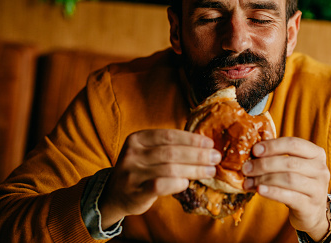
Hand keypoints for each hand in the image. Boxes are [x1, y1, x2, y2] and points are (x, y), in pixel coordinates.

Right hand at [98, 129, 220, 228]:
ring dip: (194, 169)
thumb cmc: (140, 170)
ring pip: (170, 168)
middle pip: (172, 152)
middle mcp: (132, 153)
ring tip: (210, 171)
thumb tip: (203, 145)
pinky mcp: (135, 192)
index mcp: (137, 138)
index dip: (192, 139)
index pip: (169, 135)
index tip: (209, 143)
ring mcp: (132, 173)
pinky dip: (177, 183)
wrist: (115, 194)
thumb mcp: (147, 153)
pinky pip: (161, 185)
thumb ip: (168, 147)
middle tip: (215, 157)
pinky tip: (188, 183)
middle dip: (198, 154)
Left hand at [242, 137, 329, 240]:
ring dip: (264, 179)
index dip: (273, 146)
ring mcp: (318, 188)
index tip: (255, 150)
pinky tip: (259, 190)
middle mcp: (321, 169)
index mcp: (316, 154)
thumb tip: (253, 151)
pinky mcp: (310, 206)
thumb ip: (278, 156)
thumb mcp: (294, 167)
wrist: (312, 213)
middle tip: (246, 168)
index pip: (294, 144)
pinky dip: (272, 192)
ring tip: (248, 181)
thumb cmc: (298, 184)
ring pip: (288, 179)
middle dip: (264, 164)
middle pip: (289, 162)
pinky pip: (289, 196)